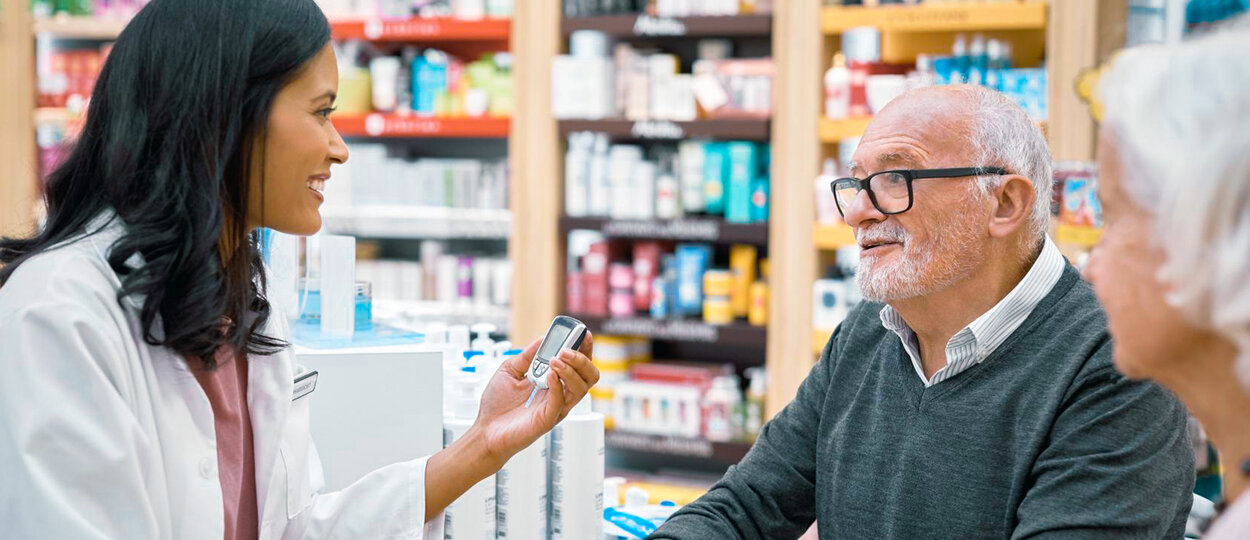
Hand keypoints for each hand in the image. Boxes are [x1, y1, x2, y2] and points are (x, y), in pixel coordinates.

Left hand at [473, 332, 598, 464]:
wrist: (485, 428)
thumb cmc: (497, 404)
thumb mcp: (510, 369)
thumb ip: (528, 355)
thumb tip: (543, 338)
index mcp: (555, 382)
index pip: (579, 364)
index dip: (584, 349)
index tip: (582, 333)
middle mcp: (560, 394)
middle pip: (589, 376)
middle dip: (582, 359)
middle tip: (566, 350)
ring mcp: (556, 408)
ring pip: (581, 388)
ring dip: (571, 370)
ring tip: (555, 360)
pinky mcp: (548, 419)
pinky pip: (560, 401)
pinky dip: (557, 385)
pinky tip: (549, 375)